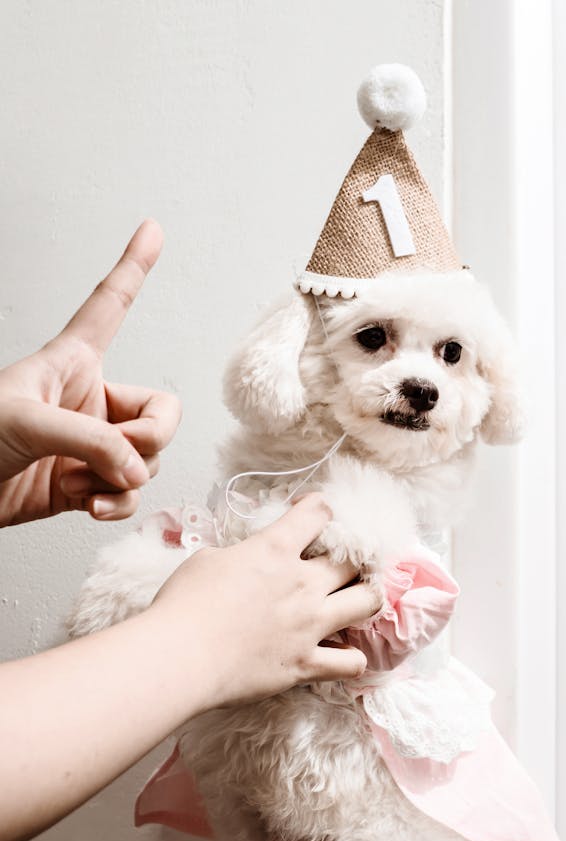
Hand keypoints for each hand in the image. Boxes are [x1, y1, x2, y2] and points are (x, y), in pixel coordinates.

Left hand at [0, 220, 180, 526]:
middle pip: (159, 413)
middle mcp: (89, 403)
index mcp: (72, 362)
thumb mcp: (26, 422)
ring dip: (121, 479)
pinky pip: (128, 492)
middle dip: (149, 439)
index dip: (132, 267)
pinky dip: (115, 504)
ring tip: (80, 482)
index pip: (110, 305)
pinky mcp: (85, 484)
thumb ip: (91, 442)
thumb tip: (136, 470)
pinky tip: (89, 505)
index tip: (152, 229)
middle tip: (120, 454)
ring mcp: (90, 446)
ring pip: (145, 459)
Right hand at [152, 493, 382, 704]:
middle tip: (339, 565)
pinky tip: (342, 653)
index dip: (319, 508)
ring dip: (366, 597)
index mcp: (275, 549)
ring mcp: (310, 624)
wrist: (179, 657)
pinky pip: (352, 662)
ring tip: (356, 601)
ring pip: (368, 601)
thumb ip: (238, 555)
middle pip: (352, 559)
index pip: (318, 513)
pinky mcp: (307, 663)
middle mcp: (303, 583)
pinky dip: (352, 658)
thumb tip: (245, 561)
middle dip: (350, 558)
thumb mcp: (206, 560)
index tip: (311, 514)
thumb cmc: (182, 607)